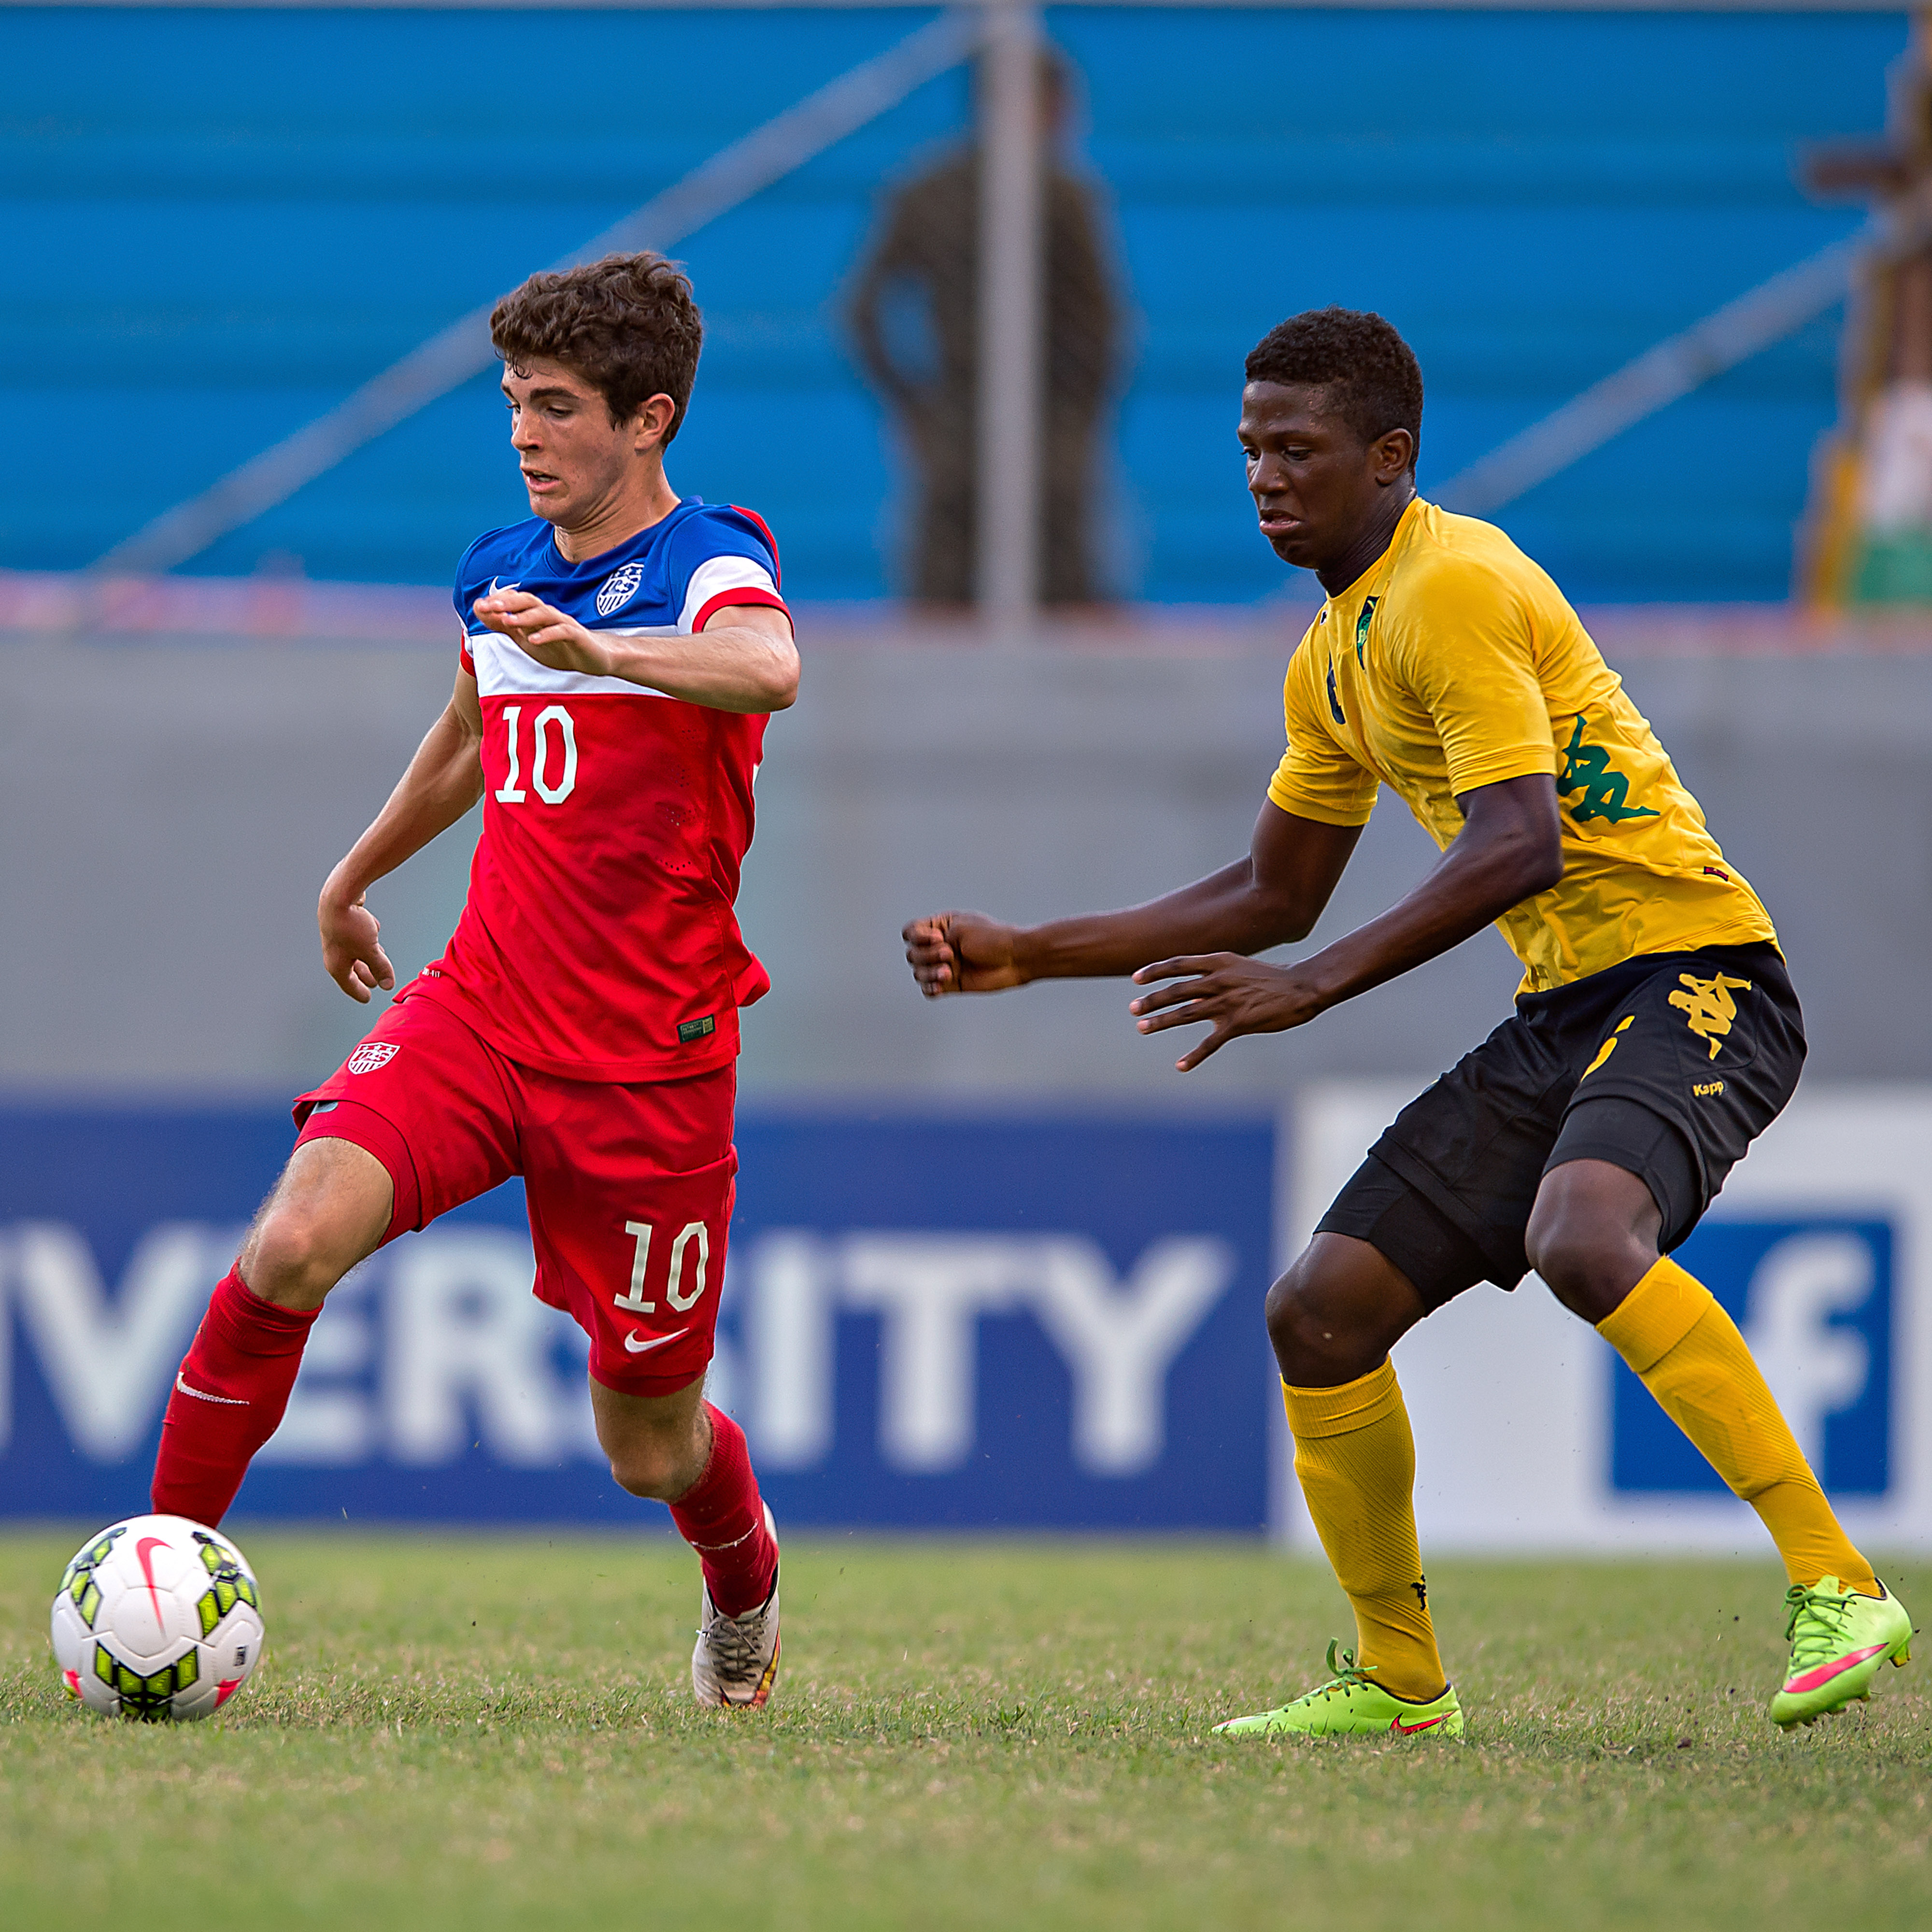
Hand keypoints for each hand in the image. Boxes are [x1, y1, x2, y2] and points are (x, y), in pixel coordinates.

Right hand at [319, 884, 395, 1004]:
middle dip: (366, 975)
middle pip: (353, 968)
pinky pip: (358, 934)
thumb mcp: (371, 951)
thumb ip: (381, 968)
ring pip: (356, 950)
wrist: (339, 895)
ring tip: (379, 959)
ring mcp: (337, 937)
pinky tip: (375, 930)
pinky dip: (367, 936)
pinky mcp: (344, 923)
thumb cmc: (350, 925)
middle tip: (375, 982)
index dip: (359, 992)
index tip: (367, 999)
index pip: (349, 985)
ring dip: (368, 955)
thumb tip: (388, 985)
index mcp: (336, 964)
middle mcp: (334, 952)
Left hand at [473, 589, 610, 676]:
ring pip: (543, 613)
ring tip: (508, 620)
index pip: (516, 601)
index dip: (498, 602)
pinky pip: (562, 632)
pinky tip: (534, 640)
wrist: (596, 658)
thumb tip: (479, 610)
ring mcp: (564, 624)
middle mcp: (549, 615)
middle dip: (508, 603)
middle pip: (528, 601)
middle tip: (490, 606)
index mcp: (536, 614)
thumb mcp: (526, 639)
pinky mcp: (578, 636)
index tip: (479, 606)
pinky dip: (547, 634)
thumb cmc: (560, 647)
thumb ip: (504, 626)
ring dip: (525, 616)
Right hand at [902, 911, 1027, 996]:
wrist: (1015, 959)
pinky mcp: (951, 984)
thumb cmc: (990, 939)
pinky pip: (929, 990)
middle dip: (927, 955)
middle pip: (912, 954)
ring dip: (929, 973)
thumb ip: (933, 941)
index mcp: (940, 927)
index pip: (910, 932)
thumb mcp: (959, 930)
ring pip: (919, 973)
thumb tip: (918, 962)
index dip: (917, 937)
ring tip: (948, 974)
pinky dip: (930, 988)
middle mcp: (939, 946)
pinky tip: (940, 987)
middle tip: (950, 954)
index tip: (938, 939)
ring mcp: (944, 965)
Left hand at [1128, 953, 1326, 1070]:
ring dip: (1161, 1021)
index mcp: (1219, 962)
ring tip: (1142, 1027)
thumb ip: (1215, 976)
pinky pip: (1211, 1042)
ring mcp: (1228, 1001)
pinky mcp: (1239, 1023)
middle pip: (1176, 989)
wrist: (1302, 986)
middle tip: (1133, 1009)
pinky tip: (1180, 1065)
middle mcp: (1219, 980)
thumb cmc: (1271, 977)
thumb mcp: (1239, 967)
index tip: (1135, 978)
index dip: (1155, 970)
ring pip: (1186, 1013)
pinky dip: (1194, 1056)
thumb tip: (1193, 988)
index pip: (1179, 964)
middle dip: (1152, 1000)